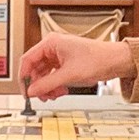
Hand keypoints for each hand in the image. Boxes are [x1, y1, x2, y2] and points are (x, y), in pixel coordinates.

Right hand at [19, 33, 134, 100]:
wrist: (114, 61)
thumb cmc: (97, 59)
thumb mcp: (68, 75)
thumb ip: (47, 84)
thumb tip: (32, 91)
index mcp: (51, 43)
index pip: (27, 60)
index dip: (24, 77)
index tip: (26, 91)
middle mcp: (53, 47)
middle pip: (35, 68)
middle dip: (39, 84)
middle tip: (43, 97)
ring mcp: (59, 55)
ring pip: (44, 74)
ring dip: (47, 86)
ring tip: (55, 94)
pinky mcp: (65, 62)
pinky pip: (53, 75)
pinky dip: (55, 85)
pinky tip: (61, 90)